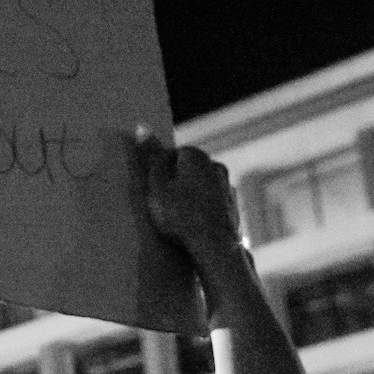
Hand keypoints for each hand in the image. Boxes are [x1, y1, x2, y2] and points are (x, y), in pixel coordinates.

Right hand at [137, 131, 255, 310]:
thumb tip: (142, 128)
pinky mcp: (232, 207)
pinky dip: (202, 212)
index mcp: (196, 156)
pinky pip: (210, 205)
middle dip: (175, 185)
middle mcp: (216, 166)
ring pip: (200, 189)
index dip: (158, 175)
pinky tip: (193, 228)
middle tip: (163, 208)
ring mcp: (227, 187)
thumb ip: (150, 157)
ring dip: (189, 199)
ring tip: (178, 221)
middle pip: (186, 172)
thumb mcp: (156, 186)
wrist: (214, 246)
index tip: (154, 193)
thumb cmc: (181, 216)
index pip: (170, 156)